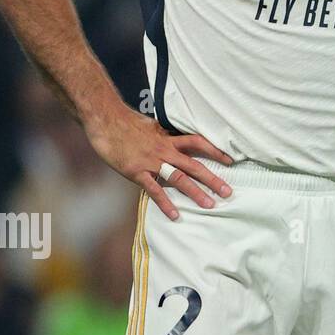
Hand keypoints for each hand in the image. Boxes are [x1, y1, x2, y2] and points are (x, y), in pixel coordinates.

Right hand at [85, 108, 232, 219]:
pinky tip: (175, 215)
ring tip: (210, 204)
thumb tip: (171, 136)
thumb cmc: (125, 122)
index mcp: (168, 138)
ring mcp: (151, 162)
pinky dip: (166, 203)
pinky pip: (155, 190)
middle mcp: (165, 150)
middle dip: (213, 179)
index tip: (230, 161)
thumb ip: (163, 135)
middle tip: (228, 192)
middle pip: (194, 165)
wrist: (104, 119)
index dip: (215, 151)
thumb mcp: (150, 126)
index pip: (198, 143)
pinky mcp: (136, 171)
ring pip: (179, 178)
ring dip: (196, 193)